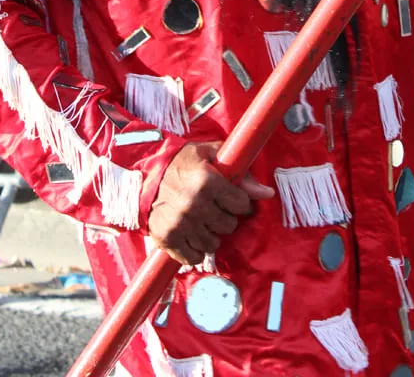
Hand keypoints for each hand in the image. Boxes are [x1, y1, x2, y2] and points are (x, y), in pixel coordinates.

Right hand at [148, 141, 273, 265]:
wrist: (145, 174)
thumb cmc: (183, 162)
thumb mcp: (213, 156)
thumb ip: (242, 174)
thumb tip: (268, 194)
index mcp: (207, 180)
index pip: (241, 205)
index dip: (238, 202)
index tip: (230, 198)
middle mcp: (194, 204)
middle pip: (229, 226)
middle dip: (226, 217)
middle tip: (215, 209)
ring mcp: (180, 223)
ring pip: (213, 243)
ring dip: (212, 234)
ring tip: (203, 221)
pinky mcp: (167, 238)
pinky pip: (194, 257)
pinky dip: (196, 250)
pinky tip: (193, 235)